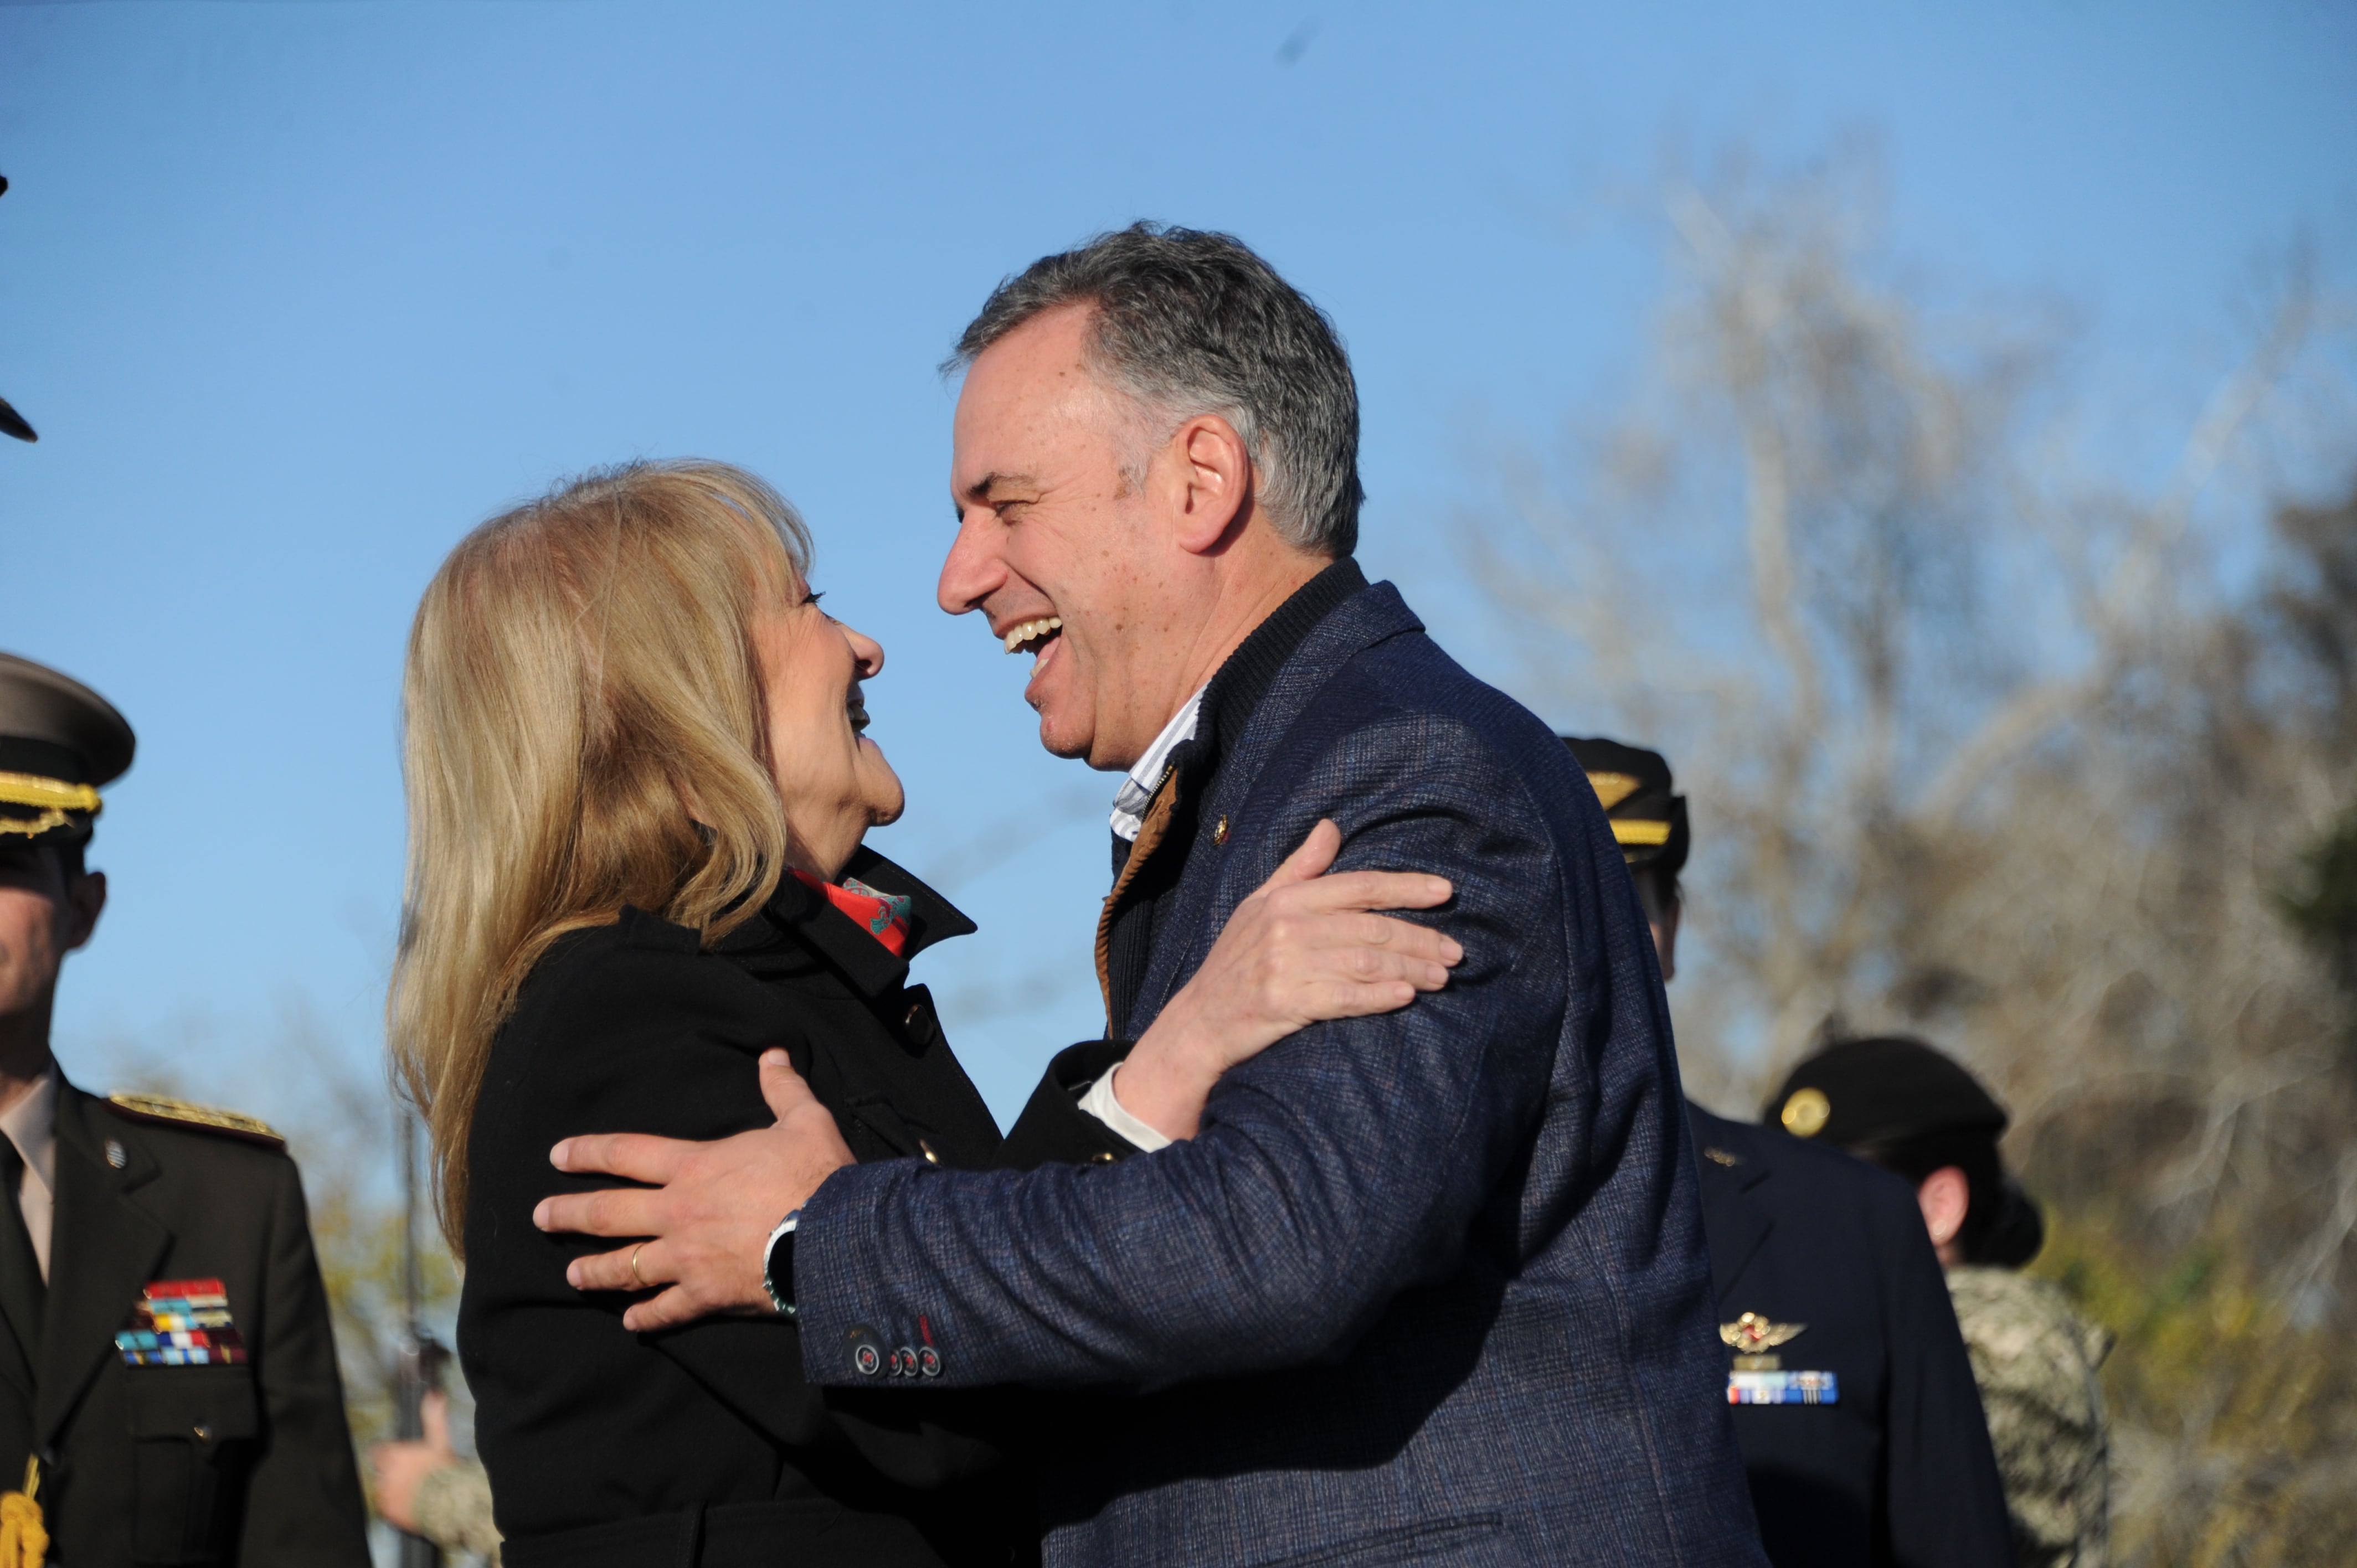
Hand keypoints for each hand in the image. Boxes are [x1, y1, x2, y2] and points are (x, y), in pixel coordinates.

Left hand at [368, 1389, 454, 1533]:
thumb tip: (434, 1394)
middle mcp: (384, 1474)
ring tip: (413, 1490)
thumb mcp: (439, 1440)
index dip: (386, 1453)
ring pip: (383, 1488)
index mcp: (394, 1455)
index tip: (396, 1457)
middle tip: (411, 1474)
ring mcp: (385, 1493)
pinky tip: (411, 1503)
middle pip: (381, 1470)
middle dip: (392, 1471)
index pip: (376, 1451)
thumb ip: (434, 1417)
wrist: (446, 1501)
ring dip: (393, 1488)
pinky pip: (386, 1506)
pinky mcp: (387, 1511)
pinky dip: (395, 1505)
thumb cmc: (442, 1470)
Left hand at [531, 1049, 854, 1331]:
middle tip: (539, 1217)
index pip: (627, 1154)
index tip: (557, 1156)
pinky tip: (630, 1321)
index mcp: (694, 1166)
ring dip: (595, 1270)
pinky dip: (646, 1316)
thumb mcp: (804, 1121)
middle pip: (607, 1213)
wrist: (835, 1239)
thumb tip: (774, 1054)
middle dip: (568, 1214)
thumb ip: (782, 1088)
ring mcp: (686, 1258)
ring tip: (572, 1274)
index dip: (588, 1152)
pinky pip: (665, 1309)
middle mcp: (678, 1212)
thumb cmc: (817, 1175)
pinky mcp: (705, 1295)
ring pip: (625, 1266)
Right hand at [1115, 819, 1458, 1139]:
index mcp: (1286, 898)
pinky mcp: (1284, 1003)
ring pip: (1364, 963)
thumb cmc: (1236, 961)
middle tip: (1455, 952)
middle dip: (1419, 939)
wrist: (1199, 1020)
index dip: (1405, 887)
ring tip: (1441, 977)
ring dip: (1409, 970)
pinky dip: (1377, 997)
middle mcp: (1286, 926)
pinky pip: (1343, 998)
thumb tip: (1331, 826)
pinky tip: (1405, 997)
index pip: (1358, 886)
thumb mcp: (1259, 904)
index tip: (1446, 892)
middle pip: (1370, 928)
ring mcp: (1284, 965)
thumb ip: (1300, 867)